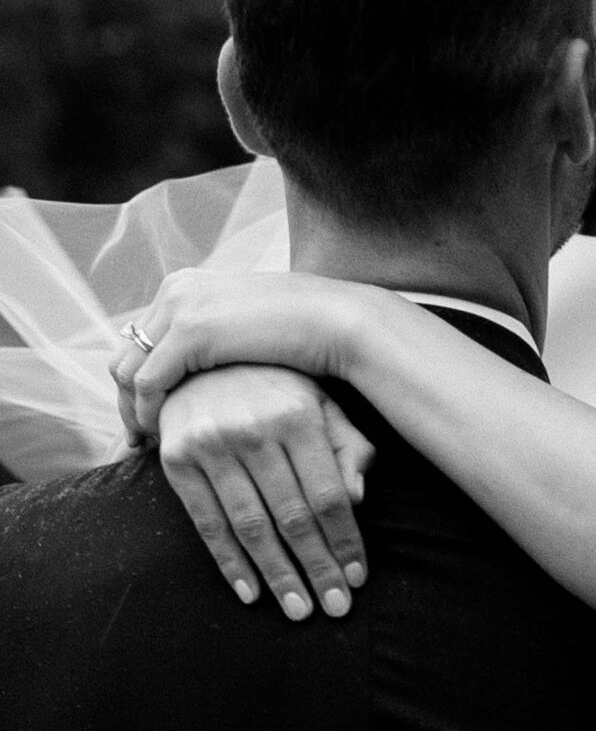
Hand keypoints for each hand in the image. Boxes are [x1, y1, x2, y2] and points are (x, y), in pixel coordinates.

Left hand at [109, 266, 379, 440]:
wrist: (335, 322)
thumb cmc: (304, 337)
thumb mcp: (245, 335)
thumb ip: (216, 345)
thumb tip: (202, 372)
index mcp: (187, 285)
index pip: (140, 339)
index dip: (137, 383)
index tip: (147, 420)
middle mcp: (175, 290)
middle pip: (124, 353)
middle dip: (125, 400)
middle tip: (136, 440)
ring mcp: (180, 308)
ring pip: (126, 370)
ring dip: (133, 411)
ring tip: (148, 445)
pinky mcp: (191, 332)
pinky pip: (147, 383)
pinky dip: (149, 414)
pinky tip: (165, 438)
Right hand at [158, 365, 374, 619]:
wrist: (199, 354)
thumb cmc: (274, 384)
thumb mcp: (320, 401)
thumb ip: (347, 446)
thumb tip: (357, 497)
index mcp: (296, 414)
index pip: (328, 494)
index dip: (345, 540)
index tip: (358, 578)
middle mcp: (252, 429)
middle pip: (293, 517)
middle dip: (318, 568)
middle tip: (335, 609)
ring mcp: (210, 444)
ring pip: (252, 527)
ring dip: (278, 575)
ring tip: (300, 609)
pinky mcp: (176, 458)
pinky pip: (207, 523)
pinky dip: (230, 563)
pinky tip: (251, 593)